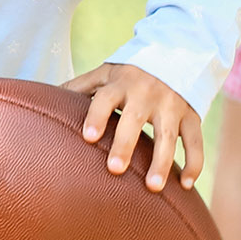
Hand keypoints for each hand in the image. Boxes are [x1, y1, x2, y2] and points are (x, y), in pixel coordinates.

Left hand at [61, 63, 202, 191]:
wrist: (179, 50)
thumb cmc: (132, 71)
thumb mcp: (106, 72)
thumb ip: (80, 86)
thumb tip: (45, 97)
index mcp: (121, 84)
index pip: (104, 99)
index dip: (96, 116)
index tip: (88, 137)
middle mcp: (146, 94)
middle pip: (135, 120)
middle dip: (126, 144)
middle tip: (115, 169)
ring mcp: (172, 106)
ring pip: (169, 136)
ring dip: (162, 162)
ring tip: (153, 188)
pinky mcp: (192, 115)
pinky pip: (195, 141)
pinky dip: (195, 163)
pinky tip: (186, 186)